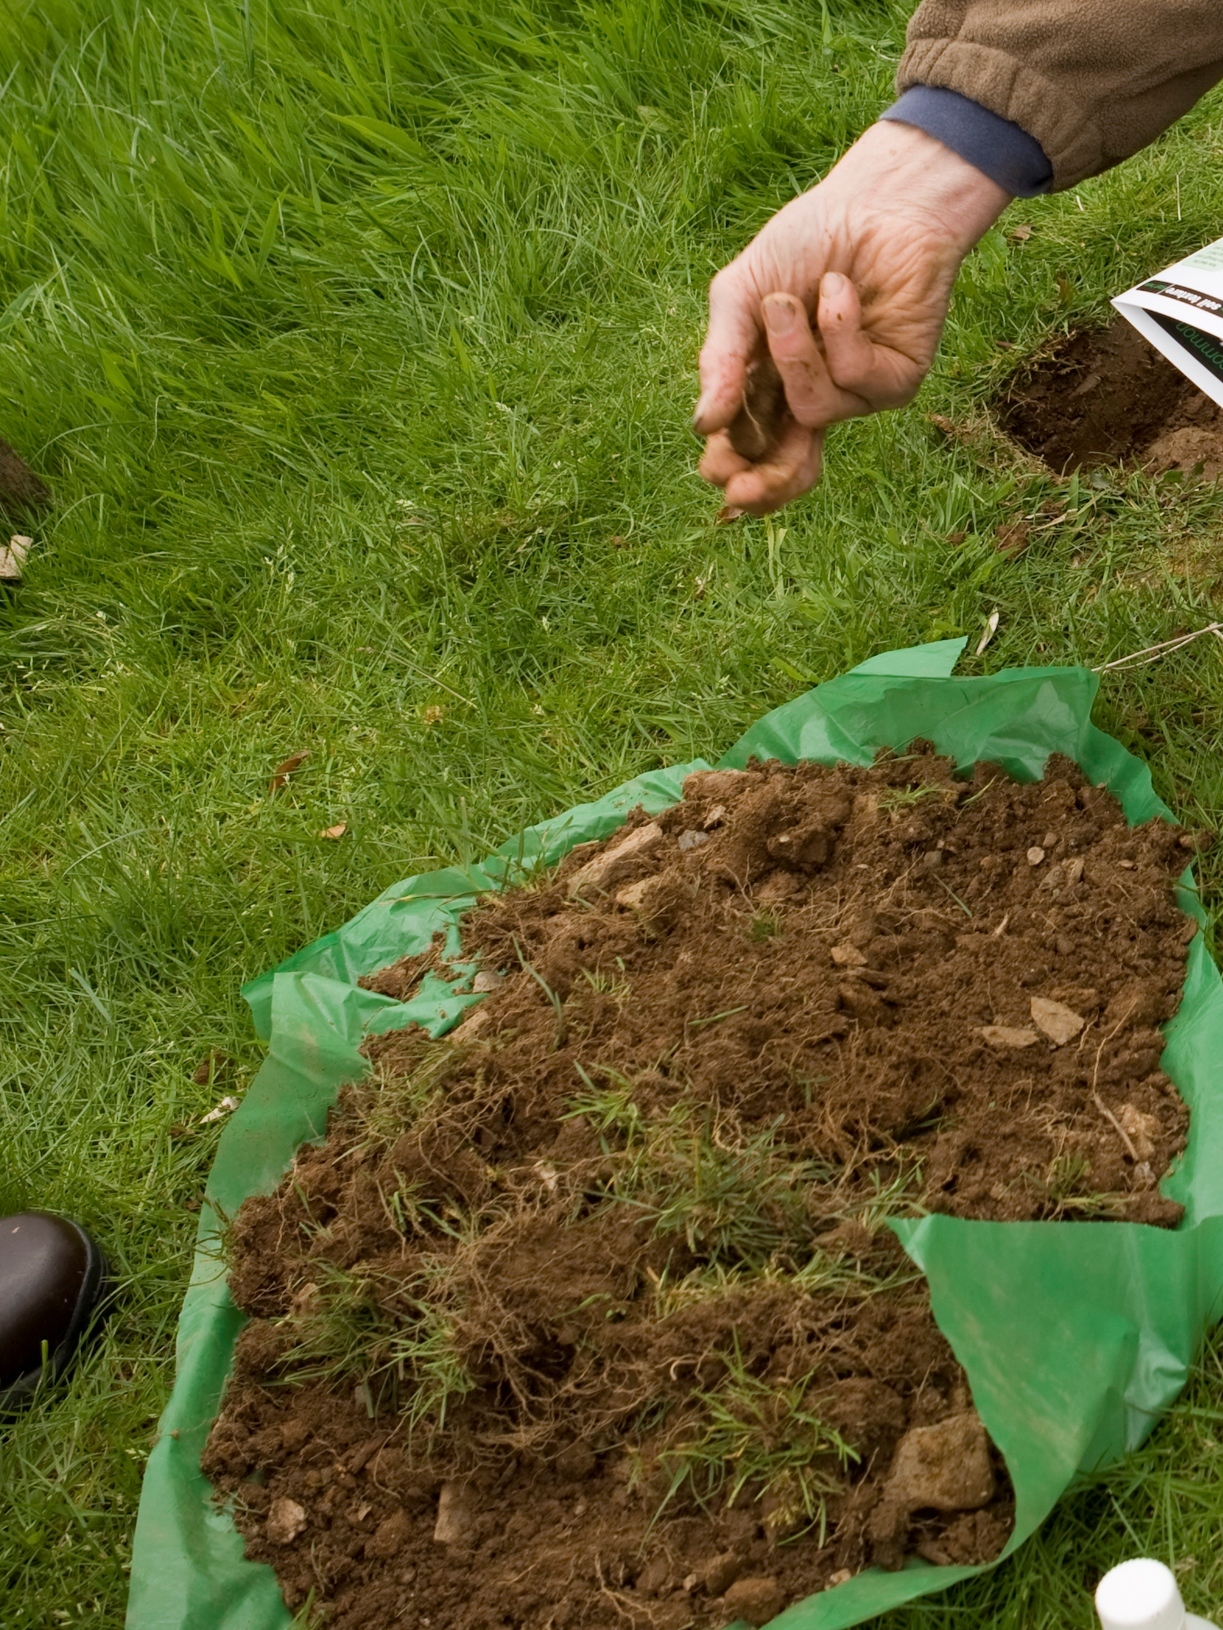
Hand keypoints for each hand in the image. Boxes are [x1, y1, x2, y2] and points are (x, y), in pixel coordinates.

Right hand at [694, 121, 1010, 514]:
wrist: (875, 202)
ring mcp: (857, 394)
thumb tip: (702, 424)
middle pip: (789, 469)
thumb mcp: (740, 295)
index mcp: (767, 386)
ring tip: (791, 301)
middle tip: (738, 486)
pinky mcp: (897, 380)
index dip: (733, 466)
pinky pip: (855, 377)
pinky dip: (839, 329)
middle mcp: (812, 398)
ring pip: (813, 410)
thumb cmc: (805, 243)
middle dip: (764, 480)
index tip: (713, 470)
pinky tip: (840, 291)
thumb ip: (720, 358)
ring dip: (794, 353)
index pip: (750, 444)